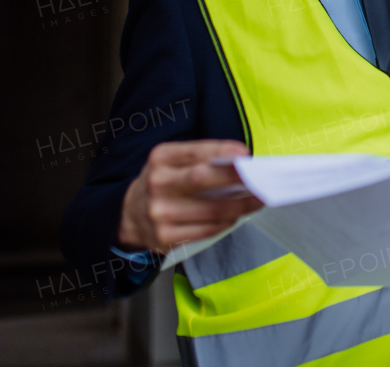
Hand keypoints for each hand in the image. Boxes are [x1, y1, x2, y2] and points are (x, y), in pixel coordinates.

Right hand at [118, 139, 262, 252]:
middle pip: (202, 179)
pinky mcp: (166, 237)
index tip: (245, 153)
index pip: (195, 152)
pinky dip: (226, 223)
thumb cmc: (163, 183)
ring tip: (257, 200)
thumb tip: (241, 161)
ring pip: (211, 210)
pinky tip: (236, 216)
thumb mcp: (172, 162)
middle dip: (236, 179)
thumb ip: (202, 159)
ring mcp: (160, 212)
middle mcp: (157, 183)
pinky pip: (206, 230)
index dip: (222, 151)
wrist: (128, 215)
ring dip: (240, 206)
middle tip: (261, 180)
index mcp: (161, 159)